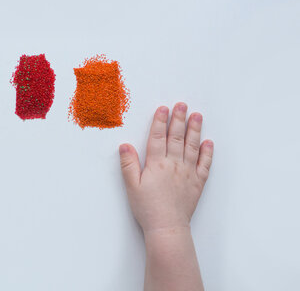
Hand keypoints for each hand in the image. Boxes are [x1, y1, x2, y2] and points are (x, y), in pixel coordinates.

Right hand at [119, 102, 213, 233]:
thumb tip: (125, 145)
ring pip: (192, 146)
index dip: (160, 122)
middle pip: (176, 137)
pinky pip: (204, 164)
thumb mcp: (131, 186)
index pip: (158, 137)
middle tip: (182, 105)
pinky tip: (208, 142)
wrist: (167, 227)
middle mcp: (174, 165)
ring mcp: (188, 172)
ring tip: (196, 116)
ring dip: (194, 130)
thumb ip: (129, 164)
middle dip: (179, 119)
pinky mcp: (197, 183)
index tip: (163, 109)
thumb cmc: (147, 208)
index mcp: (156, 164)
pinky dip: (207, 153)